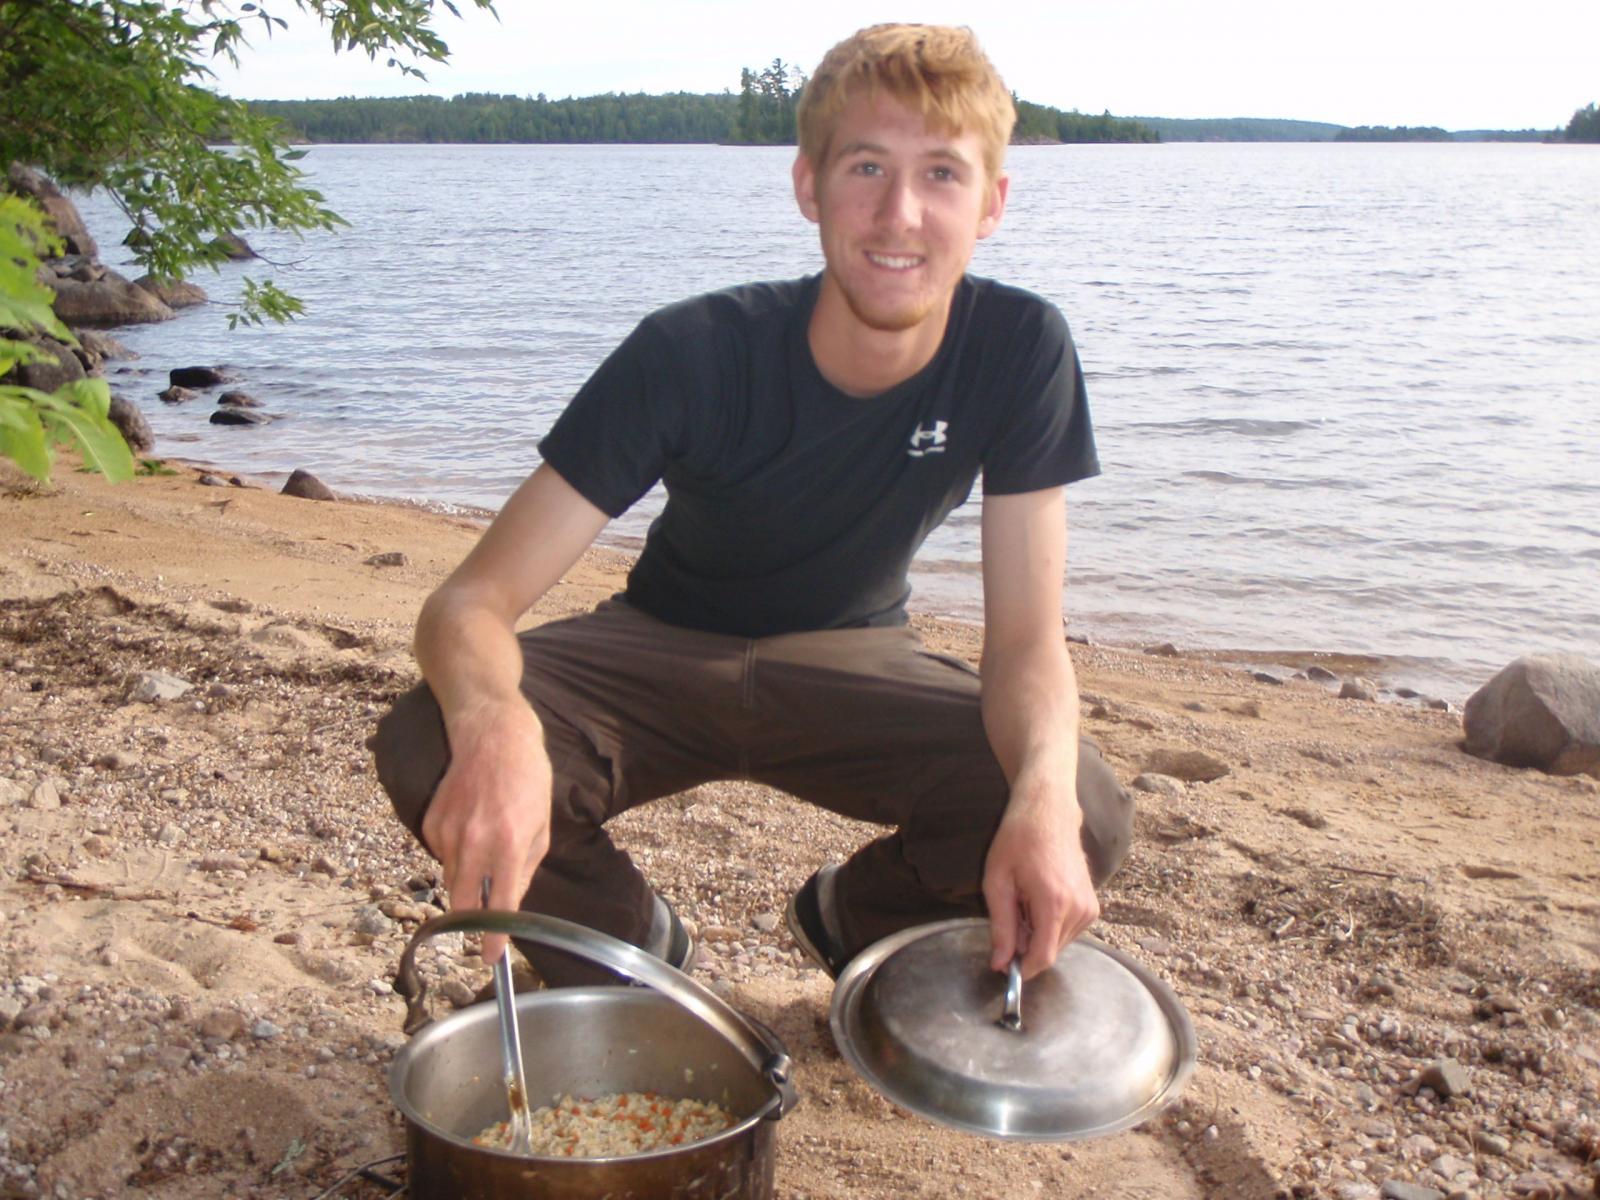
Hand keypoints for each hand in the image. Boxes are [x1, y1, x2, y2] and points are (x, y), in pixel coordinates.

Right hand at [420, 700, 551, 964]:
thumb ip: (527, 864)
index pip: (499, 904)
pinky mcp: (430, 822)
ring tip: (485, 844)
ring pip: (452, 876)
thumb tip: (511, 895)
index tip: (490, 957)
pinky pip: (441, 853)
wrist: (491, 735)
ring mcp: (446, 833)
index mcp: (509, 845)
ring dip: (467, 877)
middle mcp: (473, 842)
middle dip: (471, 916)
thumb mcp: (542, 823)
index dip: (494, 936)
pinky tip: (470, 824)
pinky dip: (455, 851)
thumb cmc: (526, 776)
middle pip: (463, 900)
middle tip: (481, 920)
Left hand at [982, 768, 1098, 980]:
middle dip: (1025, 944)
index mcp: (1054, 903)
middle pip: (1049, 952)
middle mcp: (1079, 909)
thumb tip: (1000, 963)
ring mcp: (1090, 908)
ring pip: (1058, 944)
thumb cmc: (1018, 839)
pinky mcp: (1093, 906)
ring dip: (1037, 934)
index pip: (1042, 957)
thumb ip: (1001, 926)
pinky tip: (1038, 898)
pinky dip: (1049, 925)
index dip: (1021, 968)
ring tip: (1024, 900)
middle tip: (1010, 912)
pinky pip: (1067, 931)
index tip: (1002, 964)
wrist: (1048, 811)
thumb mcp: (997, 882)